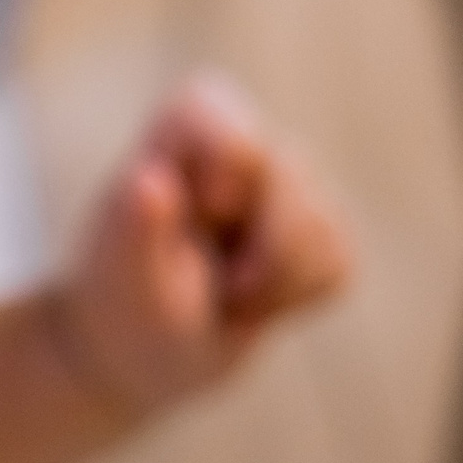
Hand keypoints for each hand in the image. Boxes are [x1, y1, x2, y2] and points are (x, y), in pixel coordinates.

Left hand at [55, 75, 352, 417]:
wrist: (144, 357)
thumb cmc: (122, 307)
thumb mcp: (123, 278)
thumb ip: (133, 230)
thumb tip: (148, 178)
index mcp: (171, 139)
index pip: (212, 105)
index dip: (231, 156)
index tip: (212, 207)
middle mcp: (230, 148)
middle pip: (289, 172)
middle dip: (261, 247)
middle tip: (215, 288)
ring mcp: (279, 187)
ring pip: (324, 222)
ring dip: (277, 282)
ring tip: (225, 299)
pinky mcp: (313, 231)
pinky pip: (339, 261)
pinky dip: (298, 299)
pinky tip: (253, 303)